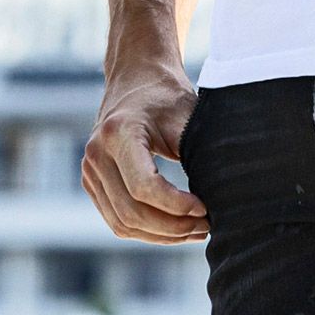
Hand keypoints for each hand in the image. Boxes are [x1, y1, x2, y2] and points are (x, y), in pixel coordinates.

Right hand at [81, 71, 210, 242]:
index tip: (204, 208)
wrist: (137, 79)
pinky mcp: (92, 183)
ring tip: (195, 230)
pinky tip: (175, 228)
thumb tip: (225, 195)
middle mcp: (96, 153)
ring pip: (123, 223)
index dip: (176, 206)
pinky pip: (117, 220)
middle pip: (132, 211)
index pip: (144, 187)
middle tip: (206, 226)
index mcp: (118, 132)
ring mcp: (89, 170)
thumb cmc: (167, 97)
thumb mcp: (186, 117)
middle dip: (172, 226)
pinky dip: (146, 231)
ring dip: (161, 235)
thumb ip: (197, 153)